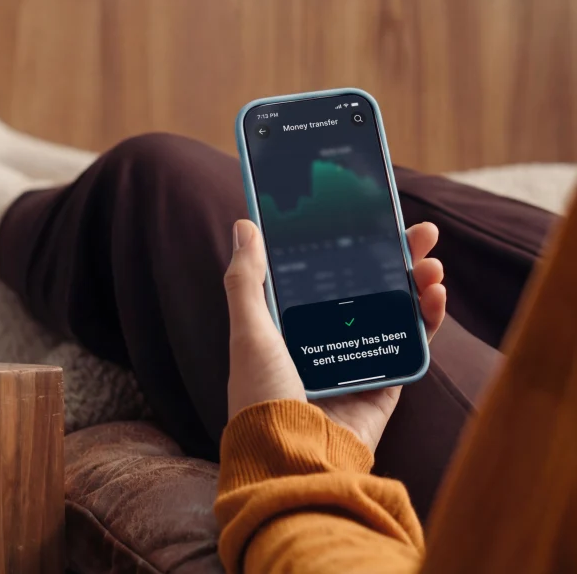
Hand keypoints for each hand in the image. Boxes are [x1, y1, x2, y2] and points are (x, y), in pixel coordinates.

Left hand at [224, 219, 444, 453]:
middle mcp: (327, 338)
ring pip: (394, 311)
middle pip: (369, 286)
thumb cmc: (262, 397)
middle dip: (396, 257)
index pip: (327, 273)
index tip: (371, 217)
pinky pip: (410, 346)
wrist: (292, 463)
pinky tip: (436, 298)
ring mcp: (358, 360)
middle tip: (419, 232)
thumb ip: (246, 280)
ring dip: (417, 283)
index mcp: (293, 324)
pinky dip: (428, 321)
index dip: (350, 245)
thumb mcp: (248, 332)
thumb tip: (244, 225)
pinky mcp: (383, 385)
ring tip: (432, 262)